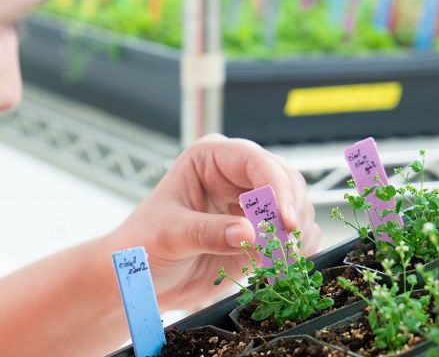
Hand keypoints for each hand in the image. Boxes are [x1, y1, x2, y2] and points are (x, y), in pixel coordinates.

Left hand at [109, 134, 320, 309]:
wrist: (142, 279)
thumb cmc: (143, 246)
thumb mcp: (169, 236)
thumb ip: (208, 233)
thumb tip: (249, 234)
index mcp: (210, 158)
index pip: (255, 161)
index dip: (276, 189)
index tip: (285, 221)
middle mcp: (236, 174)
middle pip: (285, 181)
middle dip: (289, 214)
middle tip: (285, 248)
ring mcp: (252, 202)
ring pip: (296, 207)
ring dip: (295, 235)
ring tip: (277, 261)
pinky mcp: (262, 231)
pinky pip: (294, 234)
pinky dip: (296, 250)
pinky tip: (280, 265)